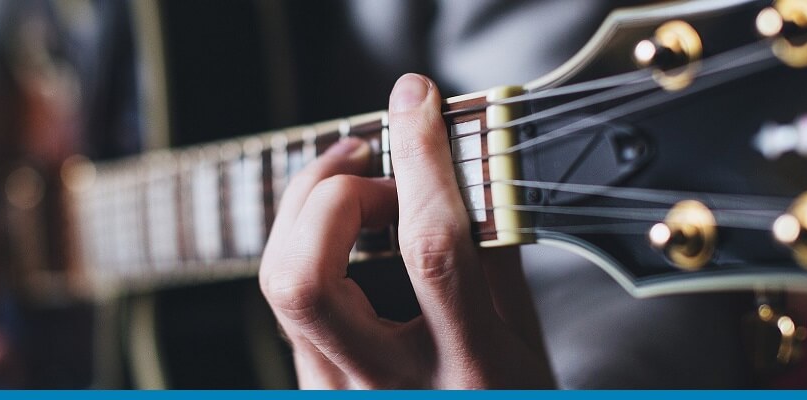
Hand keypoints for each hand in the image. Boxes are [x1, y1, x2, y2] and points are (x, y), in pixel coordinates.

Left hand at [259, 74, 553, 387]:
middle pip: (308, 281)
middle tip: (373, 165)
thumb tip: (462, 161)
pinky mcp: (313, 389)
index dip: (422, 163)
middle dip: (331, 198)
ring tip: (356, 182)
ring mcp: (340, 394)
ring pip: (281, 288)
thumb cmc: (510, 398)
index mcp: (470, 370)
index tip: (416, 102)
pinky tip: (342, 228)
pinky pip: (287, 301)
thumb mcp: (525, 337)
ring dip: (307, 211)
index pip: (431, 250)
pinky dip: (306, 242)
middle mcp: (390, 388)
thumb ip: (494, 251)